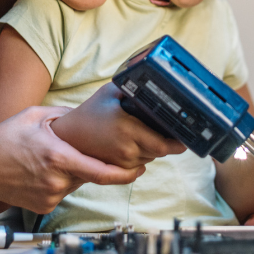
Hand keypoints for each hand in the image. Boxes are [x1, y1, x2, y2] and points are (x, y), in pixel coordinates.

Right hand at [0, 105, 145, 214]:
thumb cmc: (3, 139)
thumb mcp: (36, 116)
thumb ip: (66, 115)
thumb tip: (88, 114)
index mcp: (59, 158)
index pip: (102, 172)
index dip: (126, 172)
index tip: (141, 168)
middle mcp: (57, 181)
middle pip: (91, 174)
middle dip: (93, 163)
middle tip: (84, 149)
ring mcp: (50, 197)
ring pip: (76, 183)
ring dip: (74, 171)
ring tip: (52, 156)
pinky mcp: (43, 207)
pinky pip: (62, 192)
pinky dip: (60, 181)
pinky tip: (42, 170)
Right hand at [50, 82, 185, 168]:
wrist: (68, 136)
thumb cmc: (90, 112)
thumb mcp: (111, 92)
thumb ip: (134, 87)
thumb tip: (158, 82)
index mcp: (127, 129)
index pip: (164, 144)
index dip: (178, 142)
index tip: (185, 135)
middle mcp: (126, 149)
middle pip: (161, 151)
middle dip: (168, 142)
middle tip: (169, 129)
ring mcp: (122, 163)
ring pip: (151, 158)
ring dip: (154, 147)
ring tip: (144, 131)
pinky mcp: (117, 170)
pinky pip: (140, 164)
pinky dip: (142, 154)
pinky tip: (134, 141)